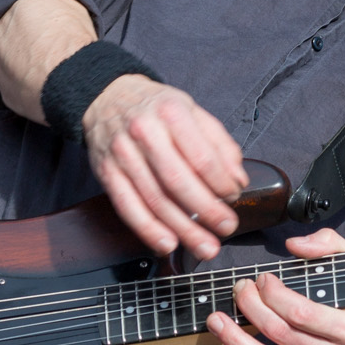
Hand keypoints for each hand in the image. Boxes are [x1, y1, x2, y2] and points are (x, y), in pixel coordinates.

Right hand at [82, 73, 246, 259]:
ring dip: (183, 229)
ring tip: (206, 247)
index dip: (221, 183)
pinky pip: (127, 207)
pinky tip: (167, 244)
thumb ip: (219, 143)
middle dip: (207, 211)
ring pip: (155, 200)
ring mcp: (123, 154)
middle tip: (226, 228)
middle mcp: (145, 132)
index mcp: (172, 113)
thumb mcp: (193, 111)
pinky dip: (148, 230)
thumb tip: (238, 179)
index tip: (233, 197)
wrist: (108, 97)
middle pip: (179, 182)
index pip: (202, 157)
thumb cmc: (157, 108)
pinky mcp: (106, 173)